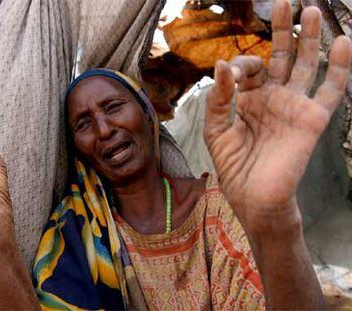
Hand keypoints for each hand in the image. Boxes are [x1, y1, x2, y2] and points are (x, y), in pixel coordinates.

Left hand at [204, 0, 351, 237]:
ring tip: (310, 11)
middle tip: (283, 2)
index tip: (232, 73)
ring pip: (307, 65)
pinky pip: (331, 90)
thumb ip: (218, 98)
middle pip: (282, 57)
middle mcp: (274, 98)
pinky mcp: (312, 118)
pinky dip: (340, 67)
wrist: (254, 196)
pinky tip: (344, 41)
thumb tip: (222, 63)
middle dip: (282, 30)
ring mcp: (294, 106)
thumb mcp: (216, 130)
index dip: (240, 64)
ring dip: (309, 39)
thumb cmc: (233, 166)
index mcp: (249, 100)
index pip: (249, 69)